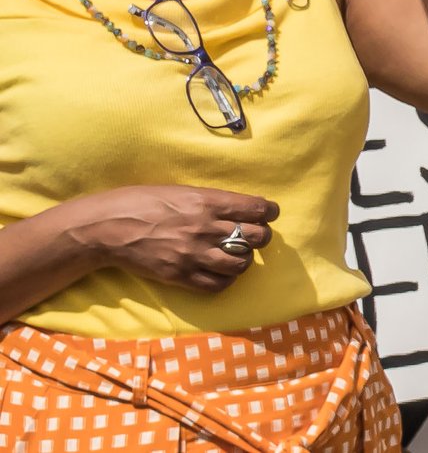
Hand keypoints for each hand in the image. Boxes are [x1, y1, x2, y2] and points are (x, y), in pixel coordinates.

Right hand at [66, 187, 277, 292]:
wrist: (108, 228)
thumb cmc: (143, 202)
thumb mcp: (182, 191)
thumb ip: (211, 201)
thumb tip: (239, 208)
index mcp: (207, 202)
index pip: (256, 209)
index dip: (268, 212)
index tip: (269, 214)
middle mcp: (205, 228)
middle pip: (256, 237)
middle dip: (261, 237)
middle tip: (254, 236)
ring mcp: (192, 254)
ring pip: (240, 263)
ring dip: (243, 260)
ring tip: (237, 256)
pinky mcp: (180, 275)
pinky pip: (217, 284)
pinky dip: (226, 280)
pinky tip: (222, 273)